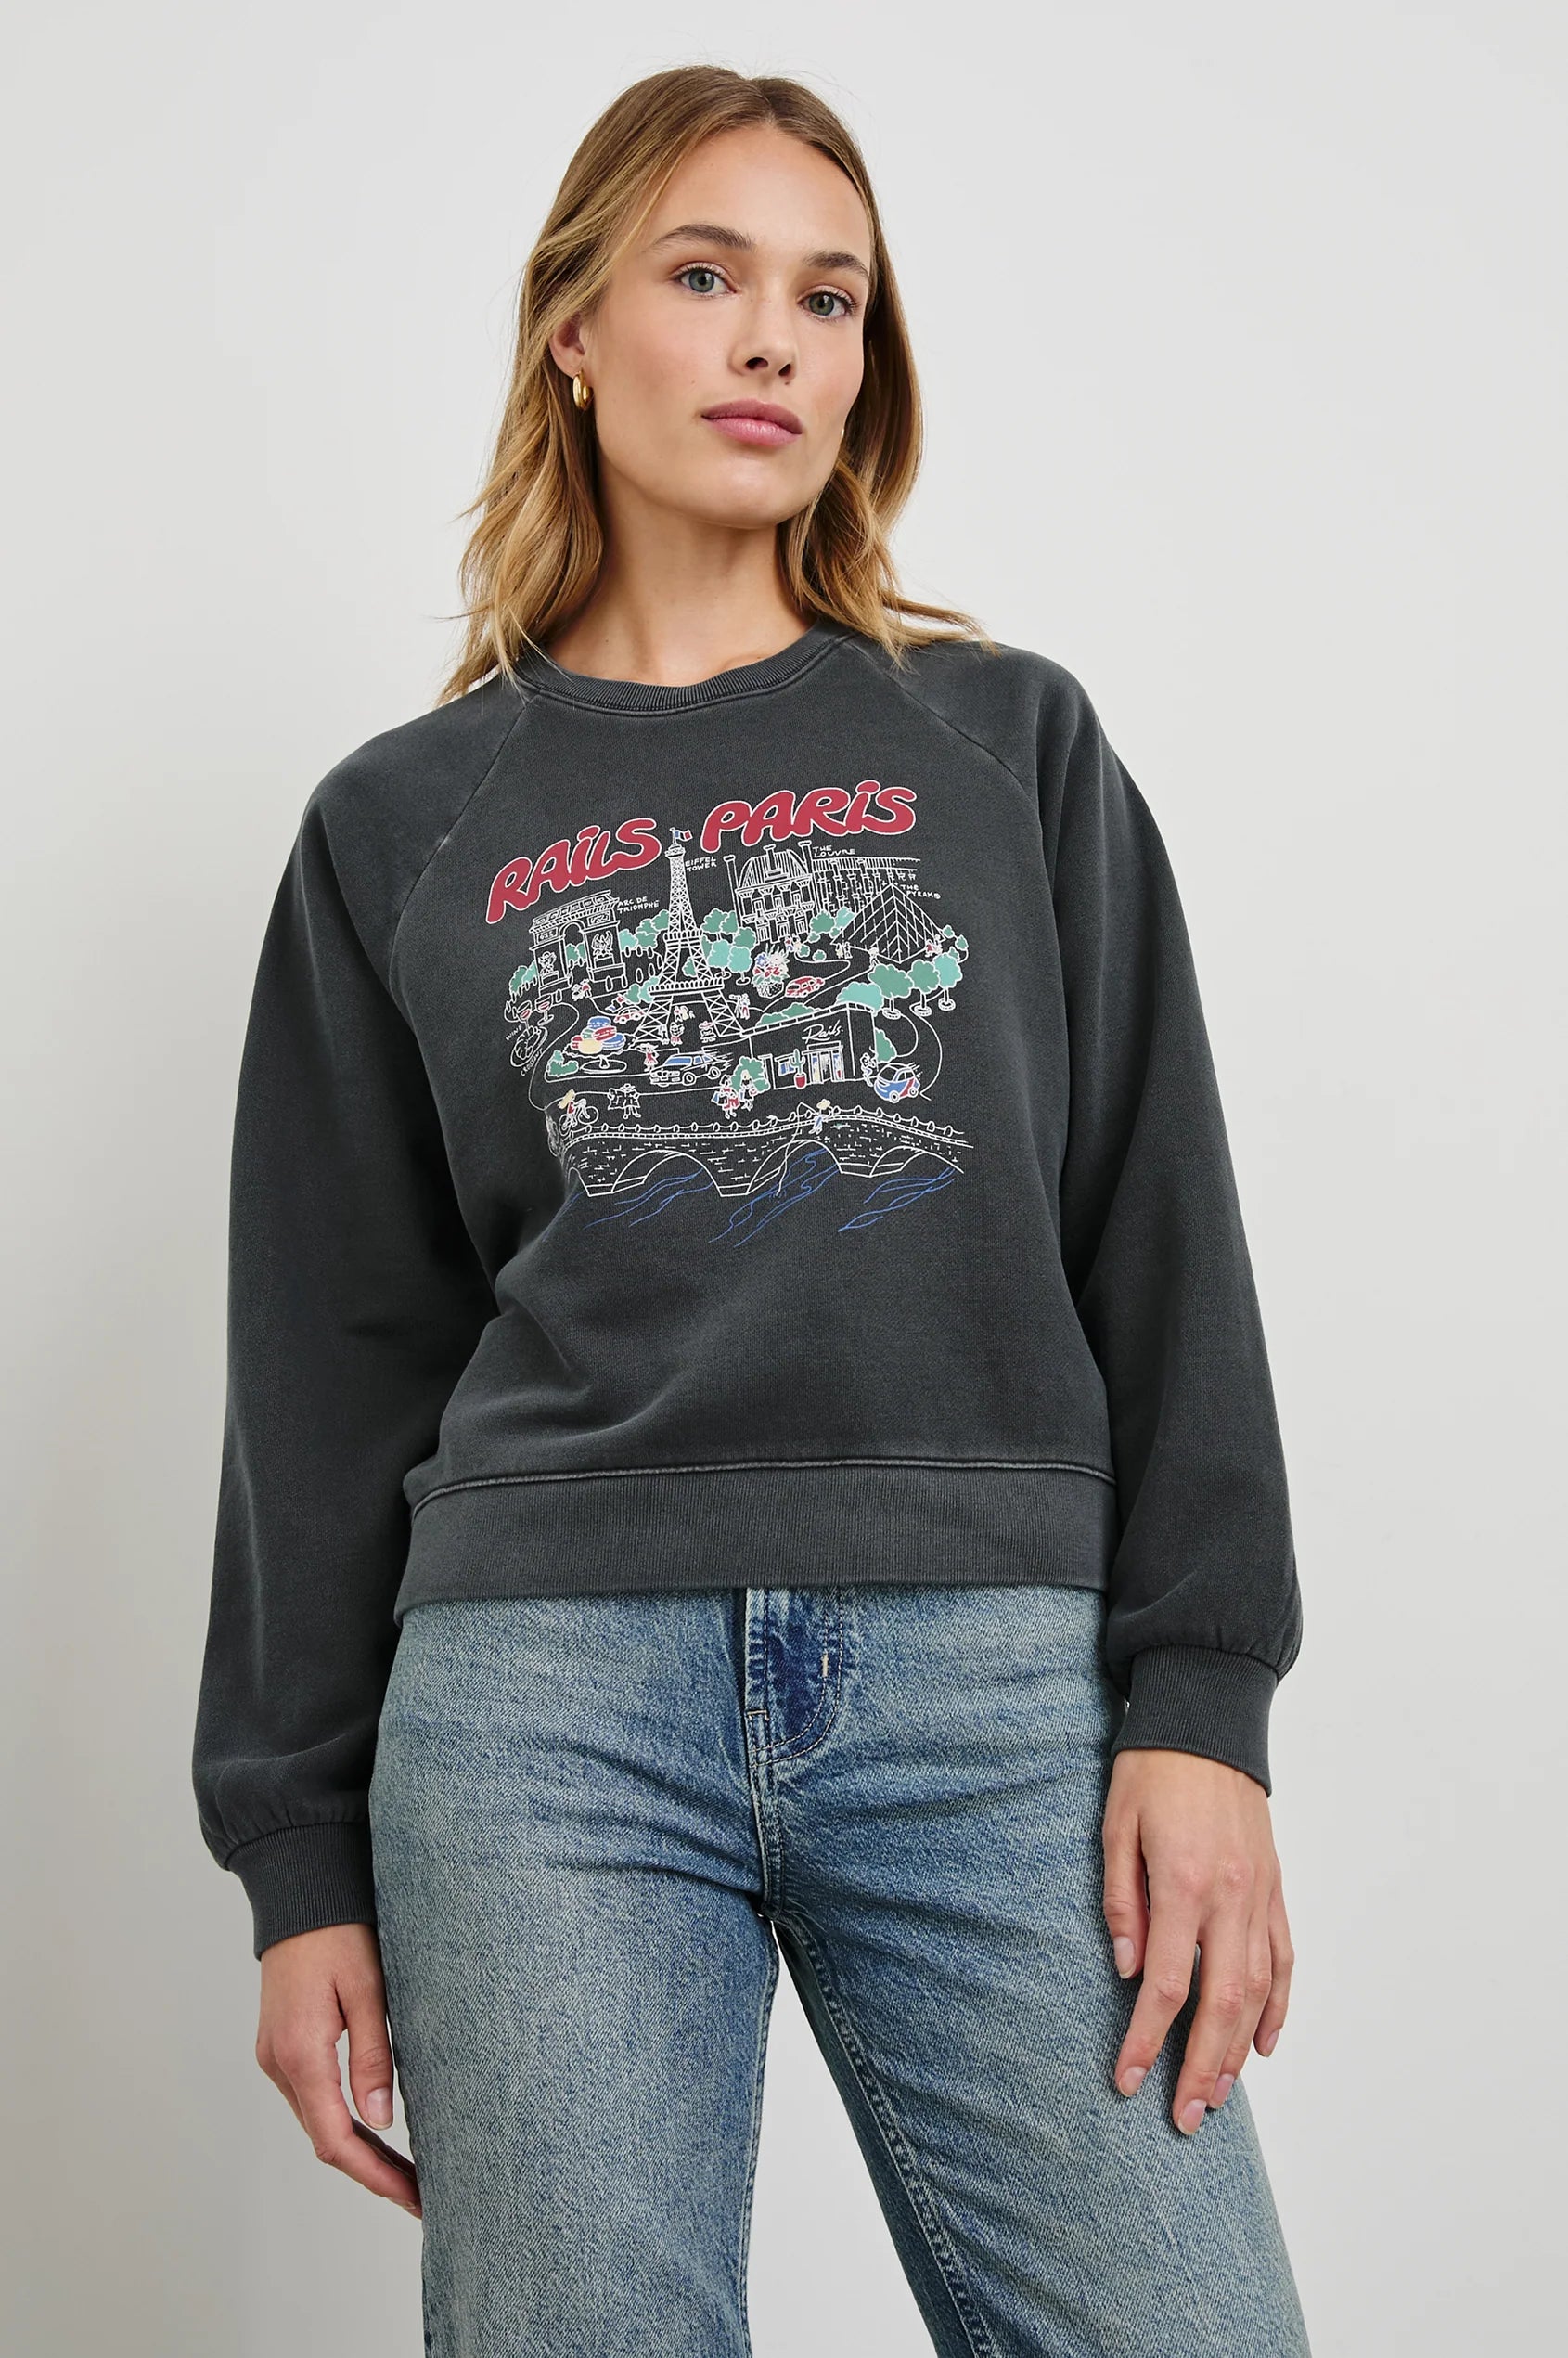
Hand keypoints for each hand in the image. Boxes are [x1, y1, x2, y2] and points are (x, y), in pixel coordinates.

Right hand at [256, 1922, 421, 2217]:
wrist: (300, 1894)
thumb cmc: (339, 1931)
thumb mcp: (369, 1989)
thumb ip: (374, 2055)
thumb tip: (380, 2120)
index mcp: (301, 2053)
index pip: (336, 2139)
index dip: (375, 2175)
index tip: (412, 2196)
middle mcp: (279, 2063)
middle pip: (325, 2138)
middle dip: (372, 2171)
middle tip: (419, 2194)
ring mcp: (275, 2056)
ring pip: (316, 2121)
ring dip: (358, 2150)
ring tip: (406, 2170)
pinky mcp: (282, 2045)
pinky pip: (311, 2099)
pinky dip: (341, 2122)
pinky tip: (373, 2129)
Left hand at [1102, 1747, 1293, 2134]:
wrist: (1208, 1718)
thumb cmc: (1152, 1769)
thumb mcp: (1115, 1825)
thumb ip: (1120, 1900)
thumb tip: (1125, 1969)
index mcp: (1182, 1882)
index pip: (1165, 1985)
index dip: (1145, 2040)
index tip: (1127, 2080)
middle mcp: (1228, 1897)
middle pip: (1220, 2005)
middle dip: (1200, 2068)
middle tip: (1182, 2117)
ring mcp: (1259, 1895)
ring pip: (1257, 1991)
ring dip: (1238, 2052)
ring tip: (1218, 2098)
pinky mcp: (1275, 1888)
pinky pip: (1284, 1959)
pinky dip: (1278, 2007)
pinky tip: (1262, 2043)